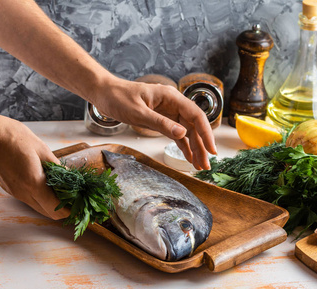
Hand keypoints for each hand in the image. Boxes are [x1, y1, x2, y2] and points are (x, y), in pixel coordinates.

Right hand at [0, 117, 69, 219]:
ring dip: (51, 202)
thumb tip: (68, 177)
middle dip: (63, 208)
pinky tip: (45, 181)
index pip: (56, 209)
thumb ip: (56, 167)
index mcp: (34, 184)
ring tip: (62, 187)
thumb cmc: (13, 138)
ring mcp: (14, 192)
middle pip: (48, 212)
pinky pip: (28, 198)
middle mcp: (23, 193)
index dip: (70, 209)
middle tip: (74, 195)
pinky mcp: (8, 188)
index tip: (80, 202)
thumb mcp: (42, 150)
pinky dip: (40, 196)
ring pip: (38, 206)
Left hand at [90, 76, 216, 169]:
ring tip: (200, 165)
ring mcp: (168, 112)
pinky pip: (177, 134)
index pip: (195, 115)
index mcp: (171, 97)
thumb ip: (160, 123)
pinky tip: (189, 158)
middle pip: (194, 126)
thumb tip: (183, 134)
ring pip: (187, 131)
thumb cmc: (118, 98)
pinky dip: (183, 146)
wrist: (104, 93)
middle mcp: (173, 104)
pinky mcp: (162, 119)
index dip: (206, 133)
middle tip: (206, 164)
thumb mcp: (138, 113)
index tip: (211, 149)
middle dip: (201, 145)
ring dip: (194, 148)